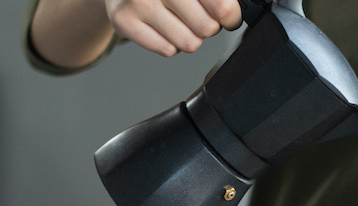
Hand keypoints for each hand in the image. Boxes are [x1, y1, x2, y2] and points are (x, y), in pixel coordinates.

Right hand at [105, 0, 242, 56]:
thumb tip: (234, 13)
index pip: (220, 5)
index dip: (230, 15)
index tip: (229, 17)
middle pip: (207, 28)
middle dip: (209, 27)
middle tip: (199, 17)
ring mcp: (138, 1)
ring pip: (189, 43)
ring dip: (190, 37)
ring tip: (179, 21)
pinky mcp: (123, 21)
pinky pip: (167, 49)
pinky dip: (170, 43)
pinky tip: (162, 27)